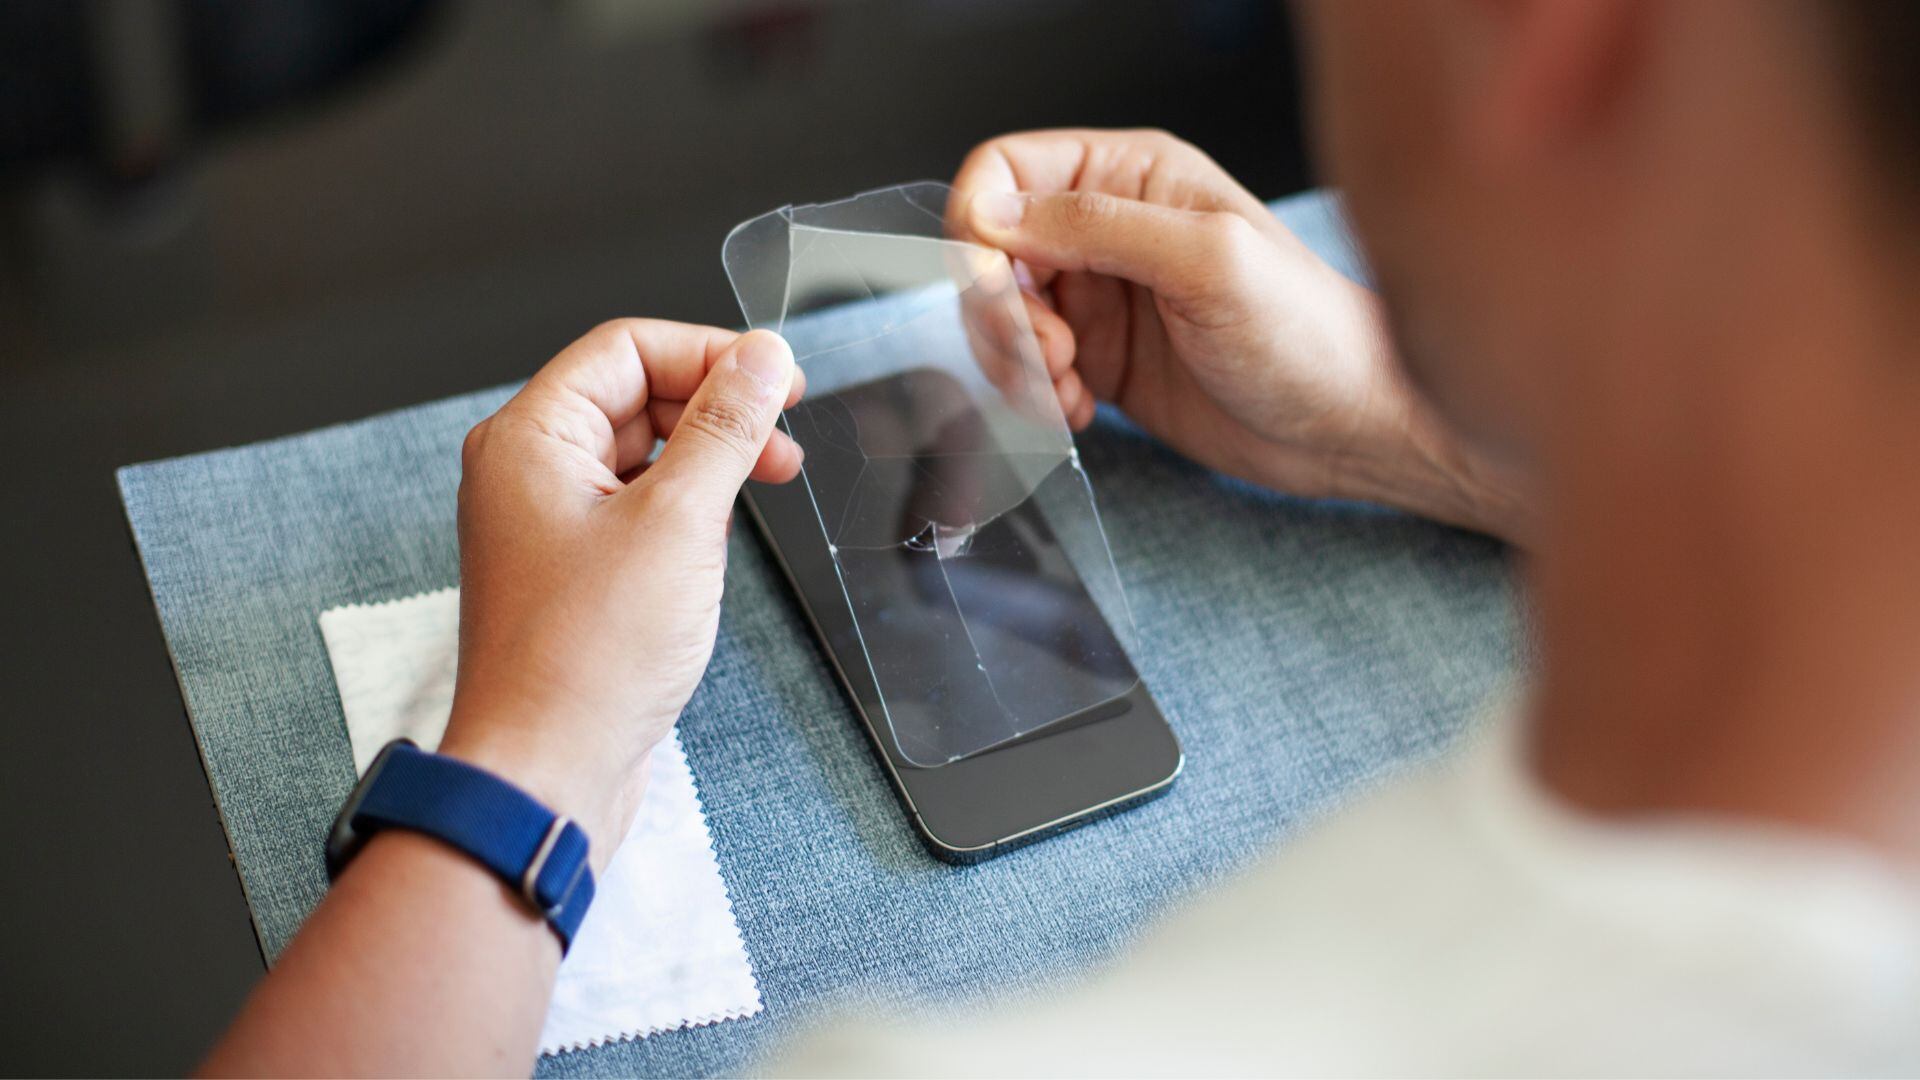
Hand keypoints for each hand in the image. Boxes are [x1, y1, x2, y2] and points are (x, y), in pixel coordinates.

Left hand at [437, 321, 802, 865]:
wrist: (546, 771)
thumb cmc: (585, 661)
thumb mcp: (678, 522)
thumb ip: (724, 429)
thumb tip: (759, 359)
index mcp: (530, 439)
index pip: (626, 348)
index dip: (709, 352)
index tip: (777, 377)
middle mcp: (527, 472)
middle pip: (635, 394)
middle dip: (716, 406)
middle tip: (783, 433)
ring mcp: (547, 524)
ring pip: (641, 452)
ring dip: (708, 458)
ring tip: (768, 481)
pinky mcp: (573, 572)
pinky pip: (637, 506)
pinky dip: (688, 507)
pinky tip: (723, 535)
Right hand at [950, 128, 1520, 536]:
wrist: (1349, 428)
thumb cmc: (1309, 336)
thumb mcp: (1207, 261)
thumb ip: (1097, 227)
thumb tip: (996, 213)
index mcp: (1135, 176)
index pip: (1007, 170)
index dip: (979, 224)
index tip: (996, 282)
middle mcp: (1109, 231)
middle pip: (989, 252)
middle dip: (1001, 310)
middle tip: (1050, 352)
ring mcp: (1102, 299)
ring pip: (1000, 317)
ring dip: (1014, 360)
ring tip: (1068, 387)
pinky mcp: (1101, 361)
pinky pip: (1026, 371)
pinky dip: (1034, 395)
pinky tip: (1079, 410)